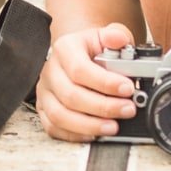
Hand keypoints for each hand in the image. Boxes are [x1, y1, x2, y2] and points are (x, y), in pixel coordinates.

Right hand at [34, 23, 138, 141]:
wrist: (78, 54)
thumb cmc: (92, 49)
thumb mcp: (105, 36)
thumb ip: (115, 35)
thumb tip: (120, 39)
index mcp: (64, 49)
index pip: (80, 69)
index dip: (105, 83)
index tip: (128, 89)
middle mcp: (50, 70)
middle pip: (71, 95)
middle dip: (103, 107)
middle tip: (127, 110)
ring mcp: (45, 91)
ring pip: (60, 115)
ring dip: (89, 125)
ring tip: (113, 127)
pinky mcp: (43, 109)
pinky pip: (54, 127)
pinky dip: (75, 135)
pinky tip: (94, 133)